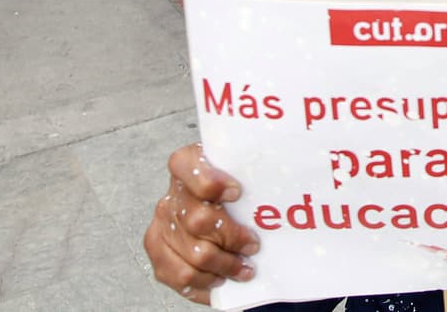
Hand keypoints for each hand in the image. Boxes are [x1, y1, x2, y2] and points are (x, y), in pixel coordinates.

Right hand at [142, 143, 259, 304]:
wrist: (215, 201)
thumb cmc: (236, 183)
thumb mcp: (244, 166)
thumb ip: (256, 166)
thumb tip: (286, 169)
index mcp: (188, 163)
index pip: (187, 165)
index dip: (210, 182)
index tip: (236, 193)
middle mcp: (172, 193)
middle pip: (199, 220)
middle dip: (232, 238)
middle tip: (253, 245)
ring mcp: (163, 223)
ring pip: (193, 254)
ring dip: (225, 265)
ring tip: (244, 269)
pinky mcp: (159, 249)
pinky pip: (180, 275)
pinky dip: (205, 283)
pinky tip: (222, 280)